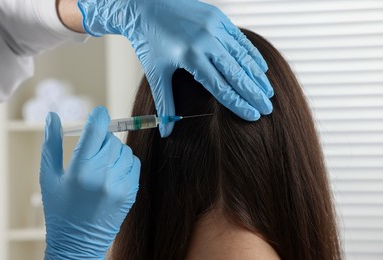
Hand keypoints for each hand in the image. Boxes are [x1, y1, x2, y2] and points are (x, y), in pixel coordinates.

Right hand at [40, 106, 139, 258]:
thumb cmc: (59, 208)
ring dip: (114, 151)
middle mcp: (103, 176)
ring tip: (101, 165)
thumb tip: (53, 116)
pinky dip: (125, 162)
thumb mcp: (49, 177)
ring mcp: (120, 185)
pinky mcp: (131, 192)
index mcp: (80, 170)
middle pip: (111, 139)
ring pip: (124, 150)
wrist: (78, 241)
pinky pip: (135, 163)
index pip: (97, 130)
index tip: (99, 114)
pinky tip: (112, 172)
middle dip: (102, 139)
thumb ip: (51, 144)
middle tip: (92, 151)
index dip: (99, 116)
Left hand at [78, 0, 273, 136]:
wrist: (145, 5)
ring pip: (243, 56)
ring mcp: (215, 26)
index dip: (238, 104)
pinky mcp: (218, 17)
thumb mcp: (155, 74)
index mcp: (190, 56)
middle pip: (237, 73)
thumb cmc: (149, 42)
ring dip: (257, 76)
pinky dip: (252, 55)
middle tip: (267, 110)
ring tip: (268, 93)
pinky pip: (240, 40)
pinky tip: (261, 69)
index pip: (221, 87)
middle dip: (254, 94)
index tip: (253, 116)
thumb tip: (166, 133)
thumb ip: (165, 104)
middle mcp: (206, 40)